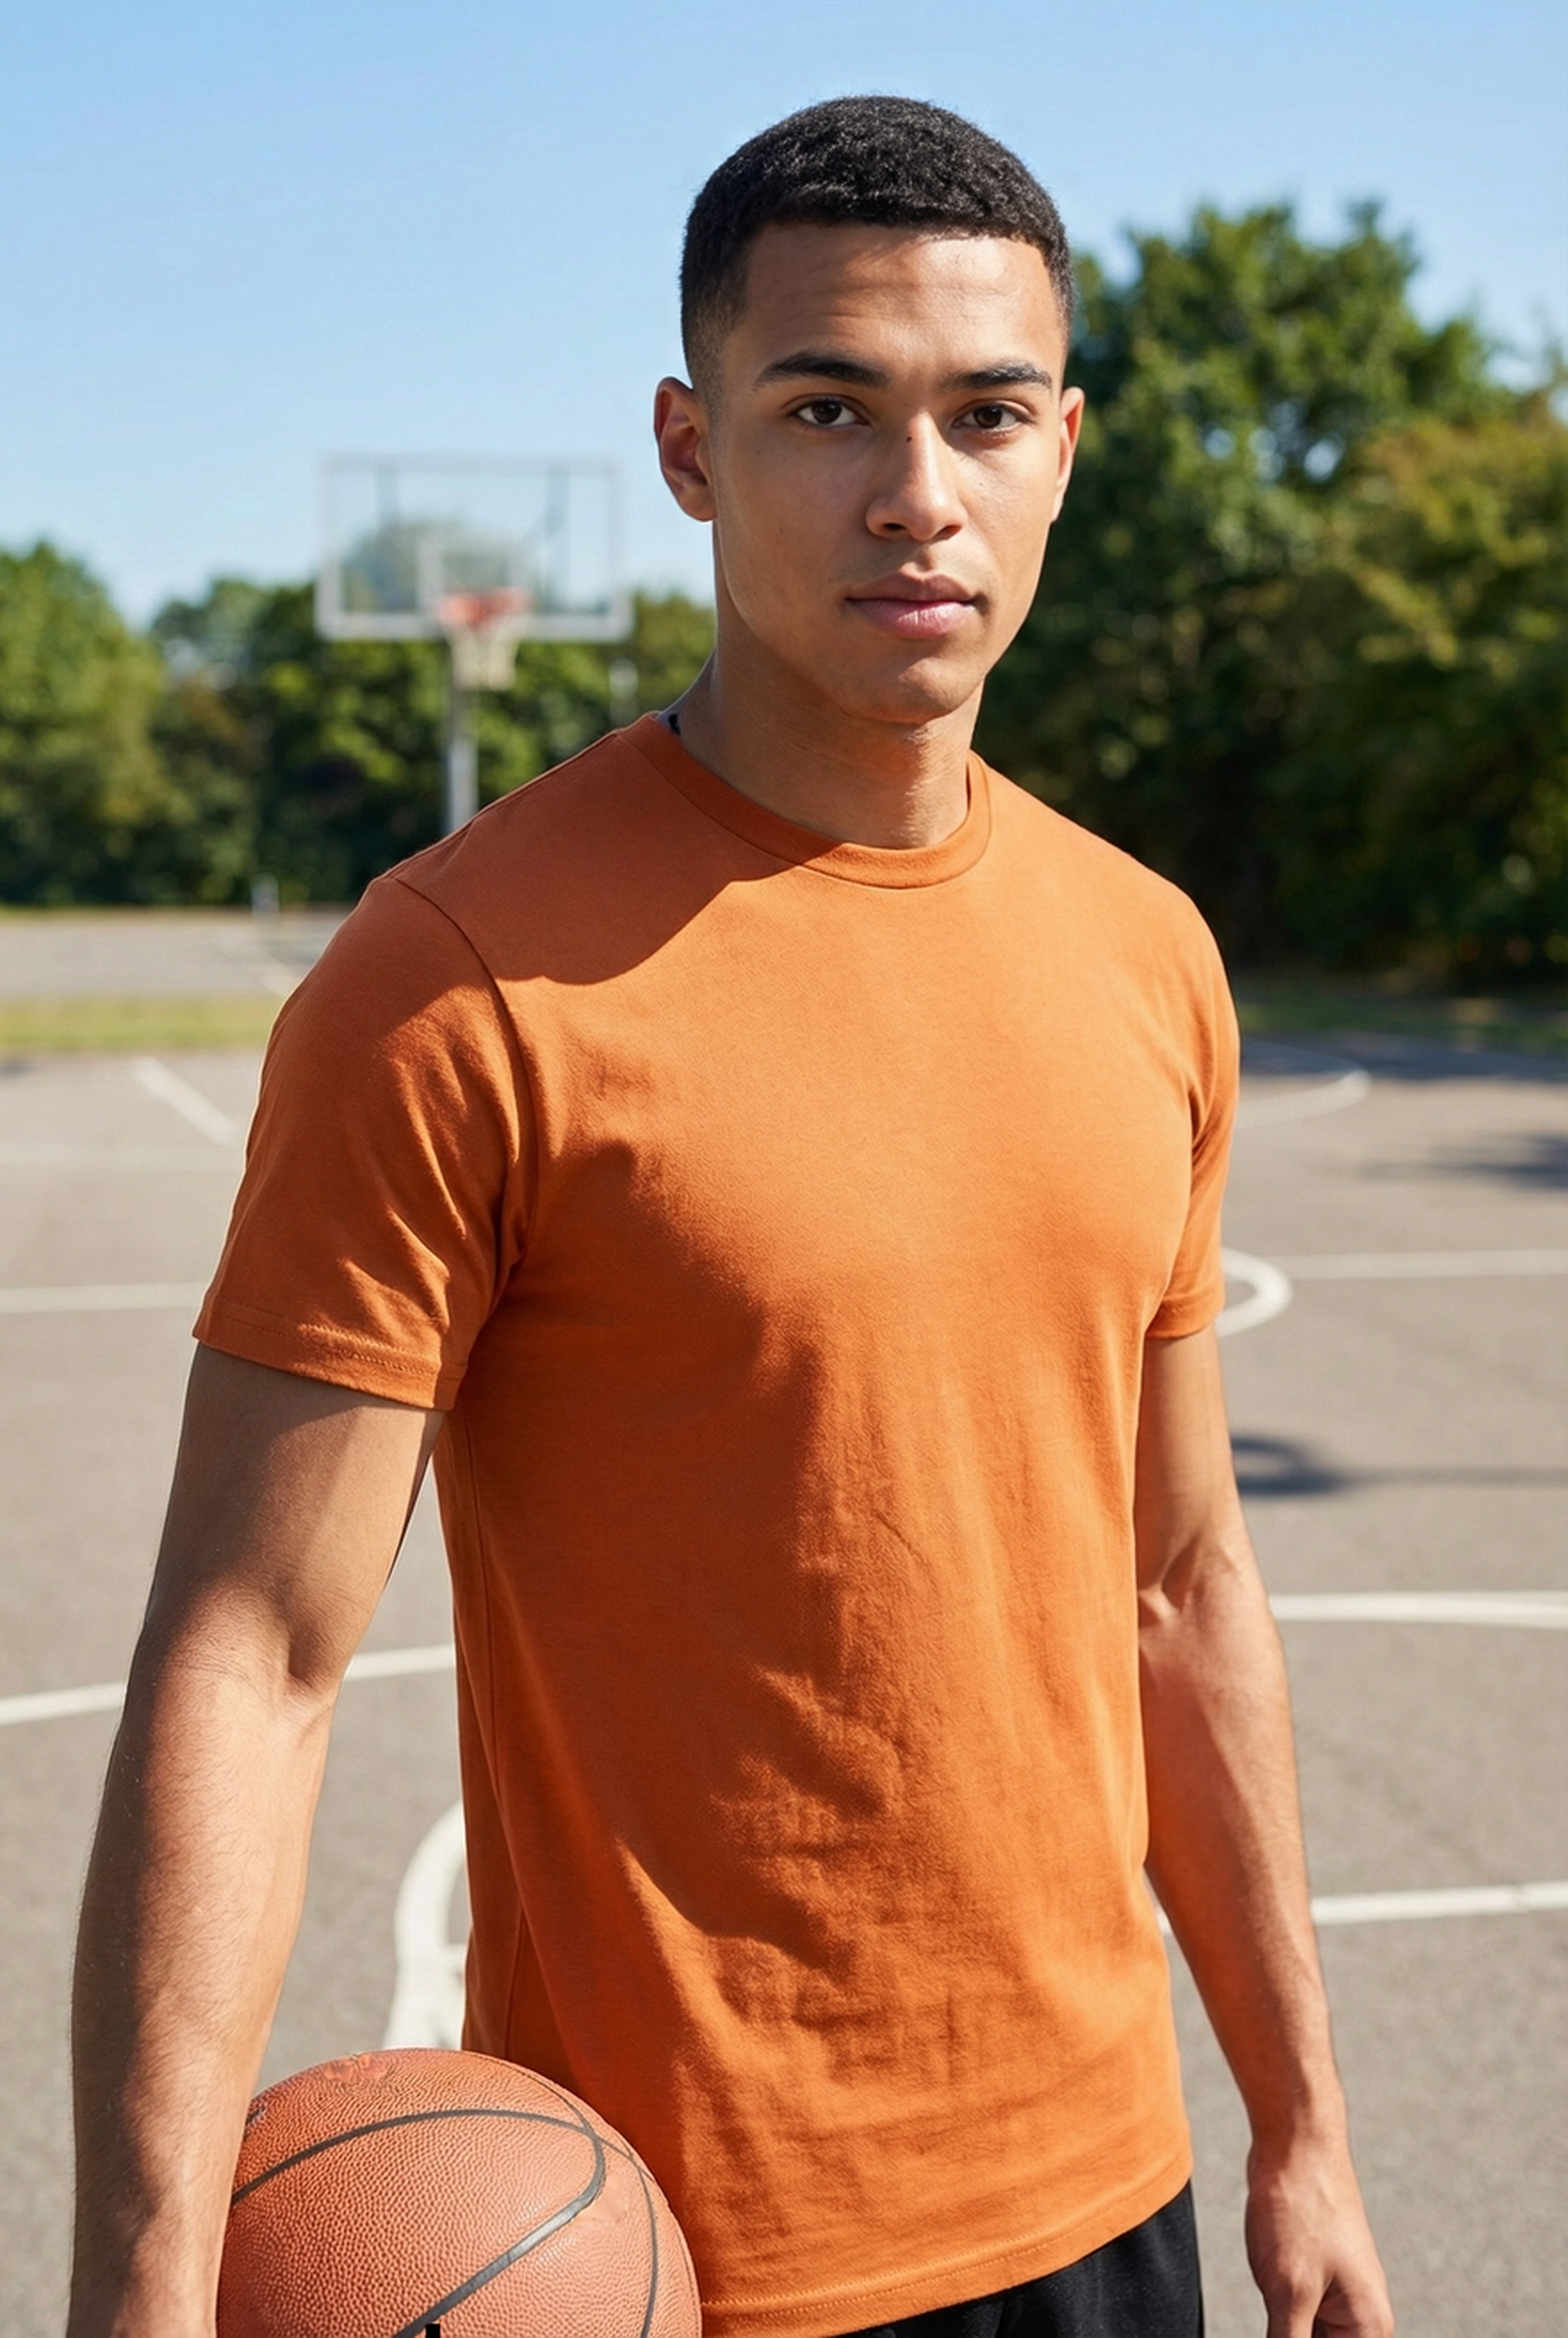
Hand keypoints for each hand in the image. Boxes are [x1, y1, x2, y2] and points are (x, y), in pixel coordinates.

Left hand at [1244, 2132, 1393, 2336]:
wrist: (1295, 2143)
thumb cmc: (1300, 2211)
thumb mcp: (1289, 2292)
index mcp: (1369, 2331)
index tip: (1281, 2332)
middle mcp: (1360, 2322)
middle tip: (1275, 2315)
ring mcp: (1334, 2300)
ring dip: (1282, 2332)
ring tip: (1273, 2292)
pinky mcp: (1309, 2283)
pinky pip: (1294, 2325)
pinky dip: (1277, 2329)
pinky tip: (1267, 2303)